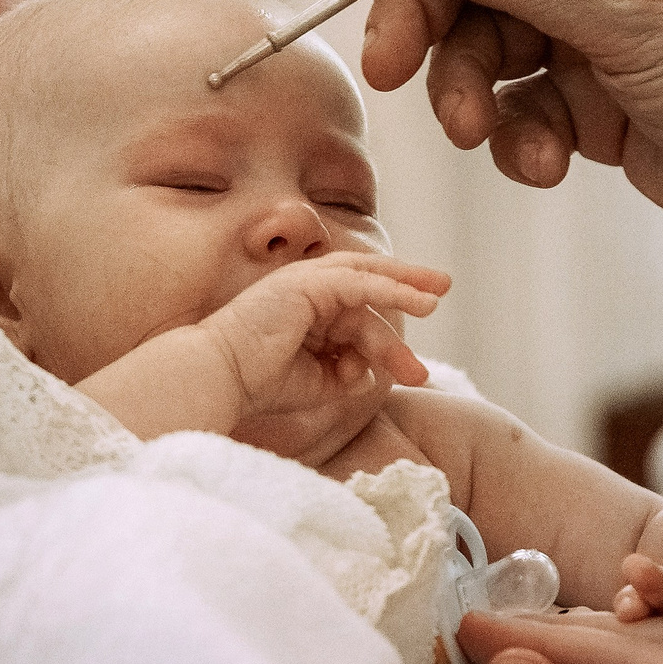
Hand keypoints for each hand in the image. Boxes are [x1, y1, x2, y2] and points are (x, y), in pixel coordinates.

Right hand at [76, 252, 448, 442]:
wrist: (220, 378)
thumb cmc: (257, 383)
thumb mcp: (315, 381)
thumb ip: (343, 373)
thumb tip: (370, 373)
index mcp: (304, 309)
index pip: (356, 311)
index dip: (387, 335)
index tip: (415, 367)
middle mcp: (305, 289)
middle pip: (367, 280)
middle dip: (406, 282)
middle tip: (442, 288)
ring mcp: (304, 281)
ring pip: (367, 280)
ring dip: (405, 289)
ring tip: (437, 300)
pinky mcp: (307, 284)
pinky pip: (360, 283)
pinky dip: (393, 290)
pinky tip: (422, 302)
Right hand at [320, 0, 662, 264]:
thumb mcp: (635, 11)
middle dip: (426, 26)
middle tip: (392, 77)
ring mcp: (602, 35)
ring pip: (487, 51)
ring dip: (472, 95)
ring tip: (488, 138)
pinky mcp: (605, 108)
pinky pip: (523, 110)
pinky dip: (518, 139)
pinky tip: (546, 166)